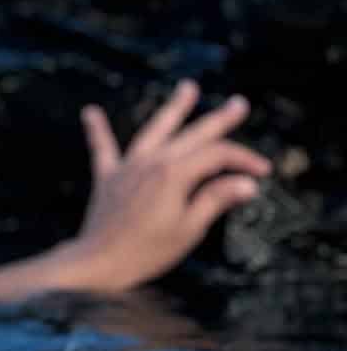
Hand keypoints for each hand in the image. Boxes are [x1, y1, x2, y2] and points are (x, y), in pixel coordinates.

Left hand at [57, 81, 271, 294]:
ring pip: (154, 129)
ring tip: (189, 87)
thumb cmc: (146, 252)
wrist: (98, 262)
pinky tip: (90, 111)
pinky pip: (103, 148)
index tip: (261, 171)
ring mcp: (127, 167)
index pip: (216, 155)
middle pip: (192, 135)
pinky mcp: (107, 177)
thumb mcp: (188, 229)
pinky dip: (97, 129)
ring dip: (173, 108)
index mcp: (174, 175)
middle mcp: (150, 162)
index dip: (242, 159)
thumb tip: (245, 184)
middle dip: (219, 120)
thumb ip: (214, 201)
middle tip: (239, 105)